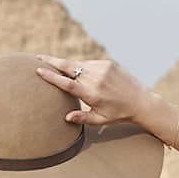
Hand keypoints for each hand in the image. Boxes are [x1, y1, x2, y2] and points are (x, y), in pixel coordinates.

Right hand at [34, 55, 153, 128]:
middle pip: (68, 66)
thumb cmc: (118, 113)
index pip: (66, 82)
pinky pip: (89, 63)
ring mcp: (102, 68)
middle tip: (37, 57)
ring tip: (54, 64)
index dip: (51, 76)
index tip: (39, 70)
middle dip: (51, 61)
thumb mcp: (100, 120)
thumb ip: (82, 118)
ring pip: (78, 63)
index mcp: (91, 94)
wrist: (141, 100)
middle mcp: (96, 79)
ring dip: (66, 64)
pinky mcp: (108, 63)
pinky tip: (79, 71)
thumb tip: (66, 117)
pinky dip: (81, 66)